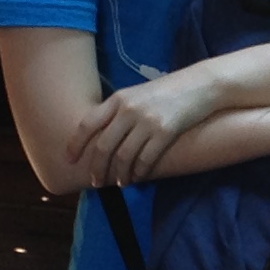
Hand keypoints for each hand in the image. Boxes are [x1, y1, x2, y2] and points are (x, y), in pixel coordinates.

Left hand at [69, 68, 219, 189]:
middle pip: (104, 146)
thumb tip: (102, 136)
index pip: (88, 123)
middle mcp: (129, 110)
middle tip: (96, 182)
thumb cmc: (167, 91)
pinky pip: (145, 160)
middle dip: (97, 168)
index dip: (75, 144)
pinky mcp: (165, 133)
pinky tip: (137, 178)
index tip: (69, 159)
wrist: (200, 85)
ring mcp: (147, 121)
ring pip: (124, 157)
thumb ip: (119, 112)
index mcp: (118, 99)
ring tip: (119, 183)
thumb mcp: (137, 95)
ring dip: (119, 175)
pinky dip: (139, 173)